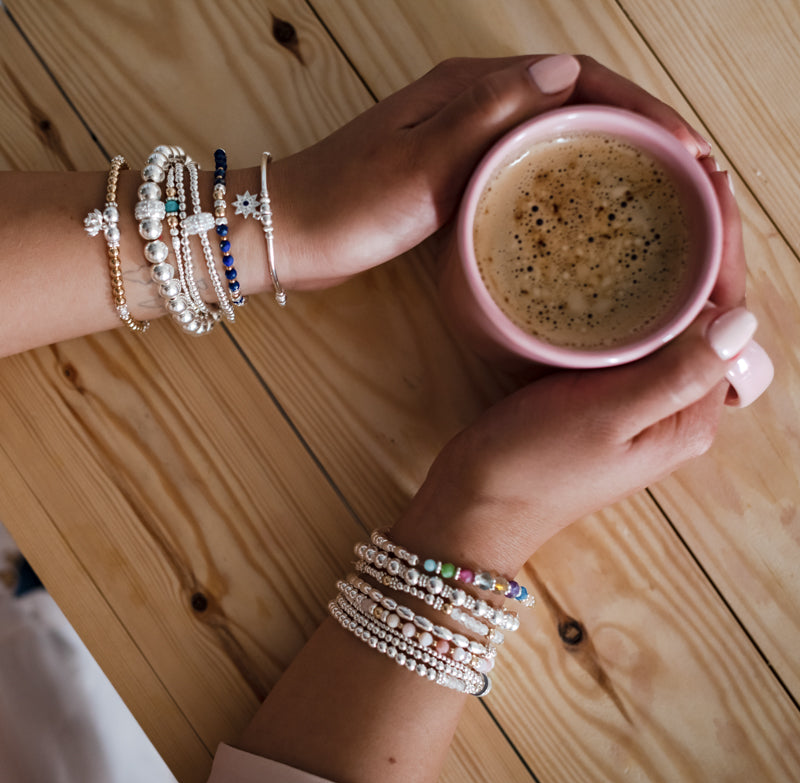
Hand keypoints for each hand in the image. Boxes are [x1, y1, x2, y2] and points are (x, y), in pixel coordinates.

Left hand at [271, 55, 709, 289]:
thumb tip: (561, 72)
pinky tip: (577, 205)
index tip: (679, 143)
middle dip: (631, 125)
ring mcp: (459, 136)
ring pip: (549, 131)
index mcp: (467, 87)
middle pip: (570, 98)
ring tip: (647, 185)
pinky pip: (520, 162)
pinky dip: (559, 176)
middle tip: (678, 170)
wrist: (289, 232)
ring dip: (601, 150)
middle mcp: (469, 101)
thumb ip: (486, 118)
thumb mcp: (419, 163)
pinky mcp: (449, 170)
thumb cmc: (346, 204)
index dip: (633, 105)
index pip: (573, 77)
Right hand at [392, 170, 770, 574]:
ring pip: (669, 319)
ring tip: (663, 204)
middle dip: (706, 249)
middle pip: (705, 314)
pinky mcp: (600, 394)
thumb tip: (739, 321)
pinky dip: (634, 290)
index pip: (727, 318)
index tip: (712, 185)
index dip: (726, 249)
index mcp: (688, 415)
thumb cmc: (534, 467)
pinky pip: (632, 332)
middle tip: (688, 180)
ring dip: (673, 264)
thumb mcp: (606, 418)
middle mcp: (673, 407)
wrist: (475, 507)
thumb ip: (674, 374)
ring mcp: (637, 400)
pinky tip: (616, 260)